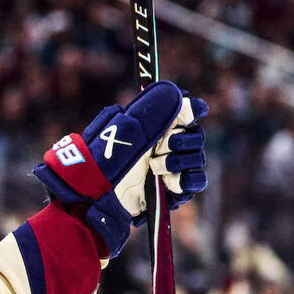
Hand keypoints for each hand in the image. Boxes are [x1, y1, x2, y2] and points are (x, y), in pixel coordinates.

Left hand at [33, 81, 208, 255]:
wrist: (96, 199)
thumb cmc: (103, 164)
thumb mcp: (123, 131)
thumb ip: (150, 112)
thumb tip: (177, 94)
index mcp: (153, 126)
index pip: (186, 110)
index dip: (193, 108)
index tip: (190, 111)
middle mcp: (165, 145)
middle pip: (195, 135)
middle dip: (180, 139)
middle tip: (160, 146)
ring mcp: (171, 169)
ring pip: (197, 157)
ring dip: (178, 160)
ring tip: (155, 168)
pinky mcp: (174, 192)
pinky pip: (196, 181)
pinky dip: (187, 180)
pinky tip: (168, 182)